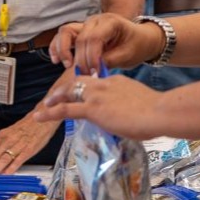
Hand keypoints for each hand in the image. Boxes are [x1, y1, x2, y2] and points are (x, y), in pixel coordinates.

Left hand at [0, 67, 73, 173]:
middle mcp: (8, 140)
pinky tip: (6, 174)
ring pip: (3, 159)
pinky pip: (18, 160)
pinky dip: (11, 168)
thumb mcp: (11, 133)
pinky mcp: (29, 149)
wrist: (43, 117)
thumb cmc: (27, 126)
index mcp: (3, 135)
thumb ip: (3, 145)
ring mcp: (18, 145)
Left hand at [34, 73, 160, 140]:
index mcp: (115, 81)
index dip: (85, 89)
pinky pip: (65, 110)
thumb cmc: (158, 113)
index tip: (80, 94)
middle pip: (78, 83)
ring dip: (54, 100)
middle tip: (55, 96)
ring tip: (44, 107)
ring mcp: (96, 96)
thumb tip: (128, 118)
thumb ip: (129, 107)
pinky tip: (40, 116)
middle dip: (65, 90)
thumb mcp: (141, 104)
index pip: (96, 83)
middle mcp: (103, 84)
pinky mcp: (92, 109)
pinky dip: (50, 112)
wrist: (159, 112)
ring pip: (68, 93)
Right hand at [53, 14, 162, 72]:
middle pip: (79, 37)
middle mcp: (95, 20)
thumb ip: (109, 61)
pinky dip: (57, 47)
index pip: (94, 38)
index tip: (94, 73)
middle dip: (80, 59)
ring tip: (66, 64)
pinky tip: (56, 60)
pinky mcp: (80, 32)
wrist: (141, 39)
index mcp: (110, 22)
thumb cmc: (136, 45)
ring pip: (65, 32)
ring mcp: (86, 24)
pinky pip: (63, 36)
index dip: (91, 57)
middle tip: (85, 75)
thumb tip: (92, 71)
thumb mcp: (128, 55)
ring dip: (62, 49)